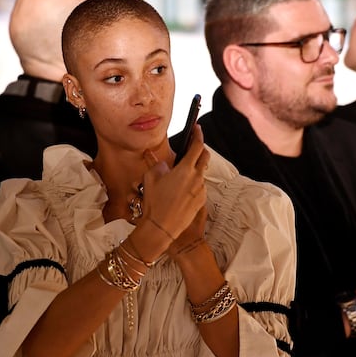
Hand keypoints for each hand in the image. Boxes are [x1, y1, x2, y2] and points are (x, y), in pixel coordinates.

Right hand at [140, 126, 209, 241]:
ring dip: (194, 170)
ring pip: (201, 174)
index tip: (197, 128)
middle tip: (193, 146)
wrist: (161, 227)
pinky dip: (192, 184)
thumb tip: (164, 163)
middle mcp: (197, 178)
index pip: (197, 147)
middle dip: (201, 149)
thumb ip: (158, 165)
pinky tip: (180, 191)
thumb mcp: (150, 179)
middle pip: (205, 157)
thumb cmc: (155, 203)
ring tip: (180, 175)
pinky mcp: (201, 201)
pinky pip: (199, 188)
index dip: (198, 135)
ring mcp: (201, 191)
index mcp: (185, 170)